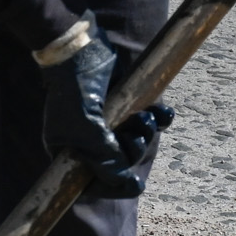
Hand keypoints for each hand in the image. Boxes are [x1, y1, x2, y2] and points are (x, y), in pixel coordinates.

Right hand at [39, 21, 170, 199]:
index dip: (115, 186)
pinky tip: (163, 112)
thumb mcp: (86, 129)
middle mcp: (89, 141)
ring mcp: (107, 124)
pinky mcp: (124, 106)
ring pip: (136, 142)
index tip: (134, 184)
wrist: (78, 49)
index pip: (94, 183)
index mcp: (71, 152)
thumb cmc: (74, 91)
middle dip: (134, 150)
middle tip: (136, 132)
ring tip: (146, 117)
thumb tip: (128, 187)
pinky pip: (147, 122)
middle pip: (120, 163)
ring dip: (147, 133)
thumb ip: (105, 160)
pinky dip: (159, 119)